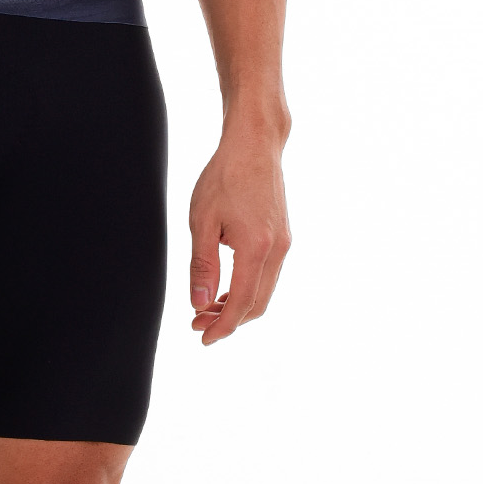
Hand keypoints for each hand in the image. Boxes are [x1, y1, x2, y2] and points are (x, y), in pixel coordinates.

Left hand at [189, 126, 290, 344]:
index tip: (203, 338)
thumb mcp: (202, 221)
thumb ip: (202, 266)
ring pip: (264, 291)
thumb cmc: (225, 176)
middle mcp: (278, 250)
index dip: (222, 327)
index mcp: (257, 248)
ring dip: (237, 305)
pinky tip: (226, 285)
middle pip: (258, 304)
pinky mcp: (283, 236)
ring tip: (207, 306)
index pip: (242, 303)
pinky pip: (268, 275)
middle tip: (197, 323)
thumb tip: (200, 303)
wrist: (255, 145)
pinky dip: (248, 288)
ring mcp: (284, 243)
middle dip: (228, 320)